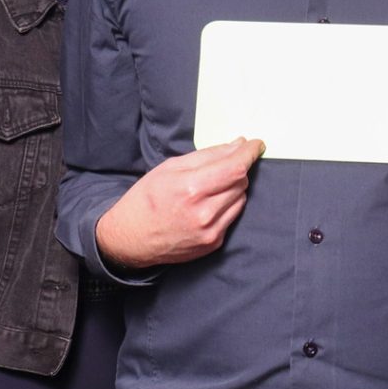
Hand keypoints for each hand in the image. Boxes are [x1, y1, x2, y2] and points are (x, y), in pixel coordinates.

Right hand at [96, 138, 264, 268]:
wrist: (130, 239)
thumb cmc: (147, 199)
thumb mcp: (170, 168)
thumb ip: (208, 155)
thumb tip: (238, 144)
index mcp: (191, 189)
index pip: (235, 167)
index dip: (249, 153)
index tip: (257, 144)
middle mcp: (204, 213)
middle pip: (241, 182)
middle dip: (236, 169)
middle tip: (221, 166)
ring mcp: (210, 231)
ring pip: (240, 199)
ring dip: (232, 188)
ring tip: (209, 188)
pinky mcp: (214, 243)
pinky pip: (232, 216)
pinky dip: (226, 205)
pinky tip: (207, 205)